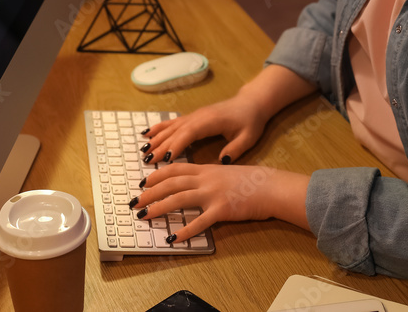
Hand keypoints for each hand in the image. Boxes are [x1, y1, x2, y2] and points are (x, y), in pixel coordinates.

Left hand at [131, 163, 309, 243]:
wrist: (271, 187)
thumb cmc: (253, 182)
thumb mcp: (228, 172)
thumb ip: (210, 176)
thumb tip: (196, 183)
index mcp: (207, 169)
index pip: (176, 169)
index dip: (157, 175)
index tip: (144, 181)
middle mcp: (206, 179)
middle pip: (171, 183)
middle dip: (150, 192)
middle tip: (136, 201)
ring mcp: (213, 194)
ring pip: (179, 199)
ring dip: (159, 208)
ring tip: (145, 215)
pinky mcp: (222, 210)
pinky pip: (200, 222)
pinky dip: (186, 231)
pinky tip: (175, 238)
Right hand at [140, 93, 266, 165]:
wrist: (252, 102)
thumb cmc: (251, 120)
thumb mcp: (249, 137)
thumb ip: (236, 149)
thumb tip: (223, 161)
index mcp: (210, 121)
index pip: (189, 133)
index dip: (177, 144)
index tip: (165, 158)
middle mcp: (198, 116)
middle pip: (176, 131)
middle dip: (161, 146)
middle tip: (148, 161)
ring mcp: (194, 115)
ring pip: (171, 127)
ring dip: (156, 138)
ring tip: (143, 151)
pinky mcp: (193, 116)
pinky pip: (173, 122)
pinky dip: (159, 128)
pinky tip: (147, 134)